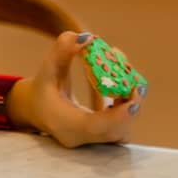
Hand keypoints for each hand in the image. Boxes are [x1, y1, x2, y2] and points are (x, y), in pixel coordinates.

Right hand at [6, 31, 144, 148]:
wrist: (37, 108)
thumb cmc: (42, 87)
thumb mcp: (48, 67)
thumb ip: (62, 50)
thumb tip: (88, 38)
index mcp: (64, 124)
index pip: (94, 127)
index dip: (117, 117)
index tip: (134, 102)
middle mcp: (79, 137)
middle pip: (113, 132)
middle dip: (130, 110)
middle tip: (140, 86)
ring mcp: (90, 140)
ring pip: (121, 130)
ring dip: (131, 107)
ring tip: (135, 82)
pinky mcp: (100, 134)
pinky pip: (121, 125)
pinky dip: (127, 107)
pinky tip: (128, 85)